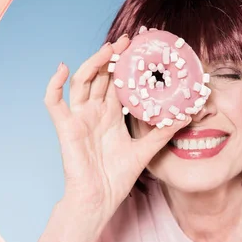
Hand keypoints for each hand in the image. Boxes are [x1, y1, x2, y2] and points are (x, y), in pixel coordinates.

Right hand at [44, 34, 190, 219]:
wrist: (99, 200)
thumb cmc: (118, 178)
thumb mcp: (146, 150)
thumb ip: (164, 132)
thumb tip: (188, 115)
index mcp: (111, 115)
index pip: (118, 82)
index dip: (126, 64)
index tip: (141, 46)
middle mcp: (95, 112)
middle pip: (101, 76)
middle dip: (113, 57)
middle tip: (129, 40)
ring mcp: (79, 117)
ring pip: (82, 82)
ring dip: (93, 62)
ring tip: (110, 49)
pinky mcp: (66, 127)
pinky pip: (54, 102)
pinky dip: (54, 84)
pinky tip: (63, 68)